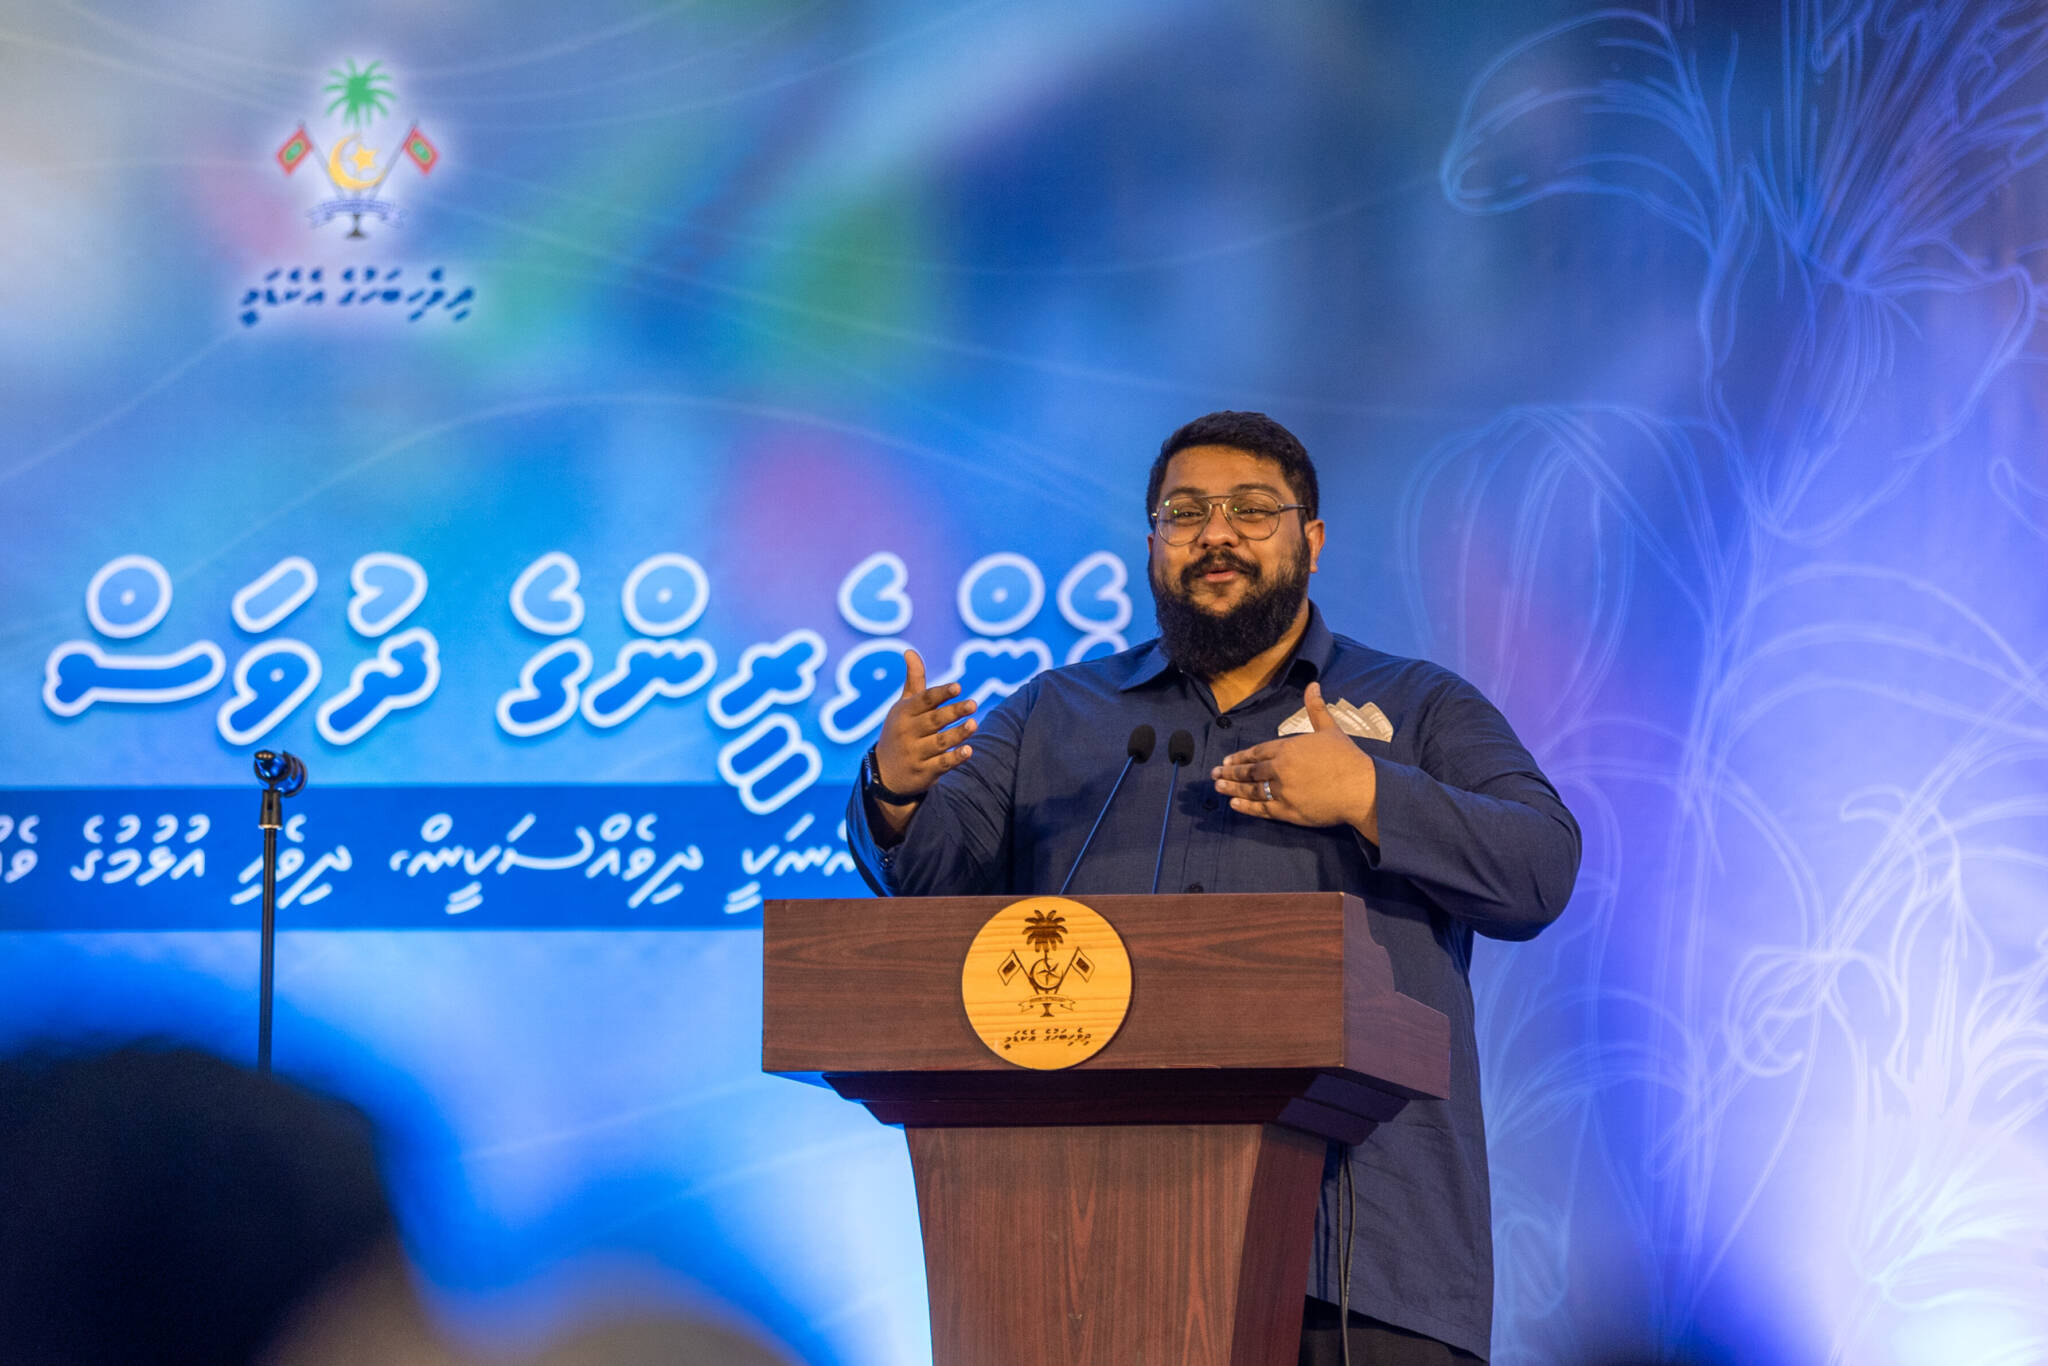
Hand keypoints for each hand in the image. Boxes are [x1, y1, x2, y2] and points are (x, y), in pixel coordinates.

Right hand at [873, 647, 978, 801]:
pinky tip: (969, 750)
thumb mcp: (903, 706)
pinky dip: (955, 758)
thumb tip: (910, 651)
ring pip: (940, 742)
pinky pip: (941, 764)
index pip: (924, 701)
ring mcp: (915, 754)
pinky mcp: (924, 772)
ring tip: (974, 724)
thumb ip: (913, 680)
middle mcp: (908, 733)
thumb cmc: (900, 731)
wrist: (885, 773)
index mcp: (904, 713)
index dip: (940, 693)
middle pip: (934, 720)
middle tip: (973, 703)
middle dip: (953, 712)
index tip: (957, 687)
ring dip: (957, 734)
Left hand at [1210, 682, 1379, 841]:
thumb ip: (1316, 709)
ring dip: (1233, 788)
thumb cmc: (1347, 758)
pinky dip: (1246, 807)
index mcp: (1288, 748)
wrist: (1361, 788)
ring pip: (1252, 789)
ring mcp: (1283, 791)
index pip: (1257, 752)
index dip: (1240, 757)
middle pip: (1250, 771)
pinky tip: (1234, 804)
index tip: (1227, 760)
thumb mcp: (1330, 729)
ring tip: (1218, 786)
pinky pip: (1262, 809)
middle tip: (1215, 773)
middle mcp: (1281, 769)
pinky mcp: (1288, 811)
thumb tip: (1313, 685)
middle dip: (1230, 772)